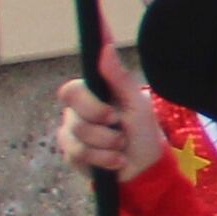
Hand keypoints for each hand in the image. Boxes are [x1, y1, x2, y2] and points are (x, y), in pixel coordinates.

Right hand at [50, 42, 154, 176]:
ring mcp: (72, 133)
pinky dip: (103, 158)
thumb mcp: (136, 104)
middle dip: (101, 118)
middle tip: (117, 122)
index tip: (105, 101)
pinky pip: (79, 154)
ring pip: (77, 134)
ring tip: (122, 144)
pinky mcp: (71, 154)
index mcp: (91, 95)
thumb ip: (119, 78)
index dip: (84, 97)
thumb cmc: (142, 131)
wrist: (144, 168)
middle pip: (74, 110)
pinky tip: (116, 160)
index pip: (72, 89)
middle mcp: (77, 111)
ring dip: (108, 142)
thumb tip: (105, 48)